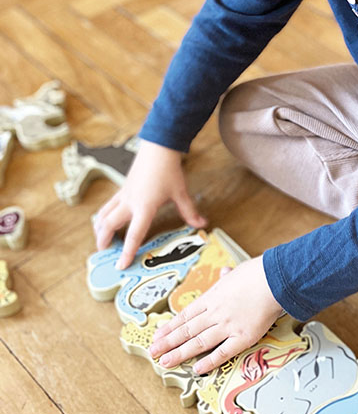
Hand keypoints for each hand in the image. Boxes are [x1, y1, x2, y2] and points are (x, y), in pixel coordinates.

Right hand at [94, 140, 206, 269]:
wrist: (158, 148)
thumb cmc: (169, 170)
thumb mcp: (181, 192)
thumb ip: (189, 211)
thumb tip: (202, 224)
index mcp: (145, 207)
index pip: (134, 234)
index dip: (127, 252)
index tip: (120, 266)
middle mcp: (129, 203)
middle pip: (109, 225)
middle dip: (104, 241)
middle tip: (105, 254)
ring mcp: (123, 195)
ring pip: (103, 215)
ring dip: (99, 229)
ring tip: (102, 241)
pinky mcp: (122, 189)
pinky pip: (107, 206)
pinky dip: (103, 217)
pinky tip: (105, 222)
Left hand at [148, 255, 282, 373]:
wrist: (274, 279)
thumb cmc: (257, 273)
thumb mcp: (237, 272)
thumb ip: (228, 276)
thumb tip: (224, 271)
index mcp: (212, 297)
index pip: (185, 315)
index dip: (170, 327)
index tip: (157, 336)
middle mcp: (215, 313)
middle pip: (187, 330)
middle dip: (168, 342)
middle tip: (153, 352)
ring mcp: (227, 326)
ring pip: (198, 342)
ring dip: (180, 353)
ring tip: (165, 362)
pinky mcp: (243, 337)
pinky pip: (222, 352)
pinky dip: (209, 361)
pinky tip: (196, 369)